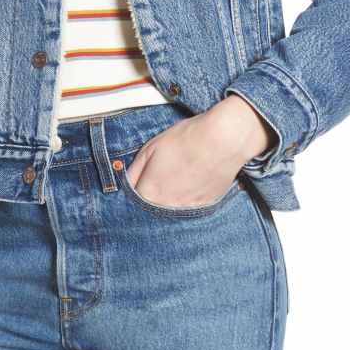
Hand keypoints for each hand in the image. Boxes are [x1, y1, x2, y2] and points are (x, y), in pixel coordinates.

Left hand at [126, 96, 276, 208]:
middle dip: (151, 196)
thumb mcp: (151, 147)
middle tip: (161, 177)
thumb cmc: (188, 139)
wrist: (223, 140)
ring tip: (179, 176)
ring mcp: (187, 209)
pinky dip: (188, 197)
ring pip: (170, 209)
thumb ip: (134, 170)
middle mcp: (166, 207)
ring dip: (170, 198)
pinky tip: (193, 180)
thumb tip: (126, 182)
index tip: (140, 182)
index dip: (136, 189)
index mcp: (149, 193)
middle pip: (151, 209)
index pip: (131, 201)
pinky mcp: (205, 207)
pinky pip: (190, 207)